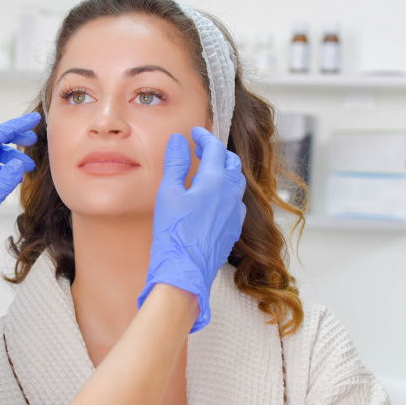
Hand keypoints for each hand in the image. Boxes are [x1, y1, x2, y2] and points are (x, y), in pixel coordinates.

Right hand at [137, 128, 246, 331]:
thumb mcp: (168, 194)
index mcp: (215, 181)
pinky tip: (215, 199)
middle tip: (202, 148)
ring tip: (209, 171)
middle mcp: (231, 194)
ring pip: (237, 182)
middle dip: (217, 151)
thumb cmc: (173, 234)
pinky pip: (236, 202)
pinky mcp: (233, 228)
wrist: (184, 271)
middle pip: (231, 162)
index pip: (215, 148)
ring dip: (225, 170)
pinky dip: (227, 192)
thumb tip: (179, 140)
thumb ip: (176, 163)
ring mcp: (235, 212)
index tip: (195, 133)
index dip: (204, 136)